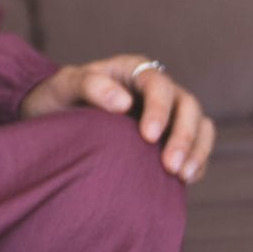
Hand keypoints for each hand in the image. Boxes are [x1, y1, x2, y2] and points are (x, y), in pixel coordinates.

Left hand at [19, 55, 214, 182]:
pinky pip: (197, 146)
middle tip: (170, 166)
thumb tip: (123, 102)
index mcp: (133, 71)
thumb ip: (88, 86)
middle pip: (187, 104)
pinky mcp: (171, 137)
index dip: (159, 109)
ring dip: (196, 150)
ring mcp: (168, 114)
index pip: (158, 84)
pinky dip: (197, 161)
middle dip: (183, 135)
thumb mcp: (64, 87)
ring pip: (200, 124)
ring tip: (182, 176)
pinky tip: (185, 180)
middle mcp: (157, 90)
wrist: (53, 120)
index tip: (148, 137)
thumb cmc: (58, 98)